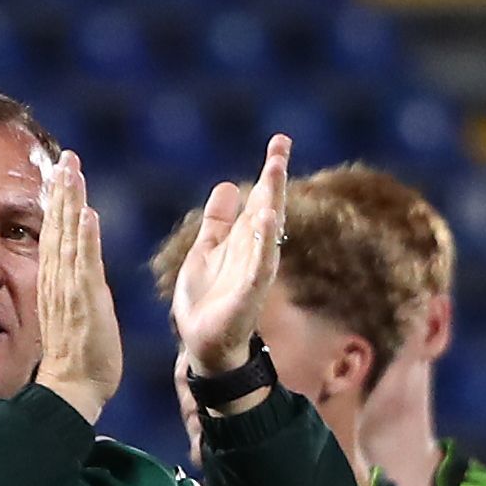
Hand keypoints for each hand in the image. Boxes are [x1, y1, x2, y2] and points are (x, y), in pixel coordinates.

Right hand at [28, 145, 121, 421]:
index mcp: (57, 283)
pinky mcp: (82, 302)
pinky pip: (83, 264)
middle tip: (68, 156)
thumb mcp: (78, 315)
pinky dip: (85, 238)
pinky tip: (86, 212)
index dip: (59, 201)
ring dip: (70, 202)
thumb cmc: (77, 360)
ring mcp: (69, 290)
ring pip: (67, 237)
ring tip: (73, 170)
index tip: (63, 172)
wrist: (71, 390)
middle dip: (63, 189)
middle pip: (58, 226)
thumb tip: (84, 272)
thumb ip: (79, 289)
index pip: (57, 233)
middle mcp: (59, 281)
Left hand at [168, 136, 295, 388]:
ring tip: (274, 172)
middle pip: (267, 208)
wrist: (204, 344)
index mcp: (243, 240)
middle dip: (274, 178)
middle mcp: (253, 252)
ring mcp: (253, 273)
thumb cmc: (208, 301)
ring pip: (266, 232)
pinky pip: (258, 266)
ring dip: (271, 203)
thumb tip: (227, 185)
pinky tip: (266, 222)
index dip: (270, 171)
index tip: (280, 141)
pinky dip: (263, 244)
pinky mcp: (247, 295)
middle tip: (281, 145)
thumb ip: (218, 221)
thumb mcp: (207, 250)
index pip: (260, 199)